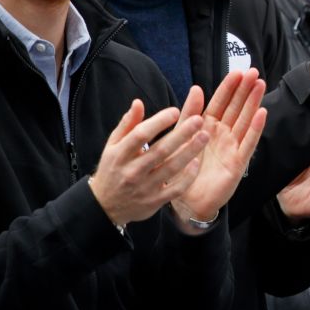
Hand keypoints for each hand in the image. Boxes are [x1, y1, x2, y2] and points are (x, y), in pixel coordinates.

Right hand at [90, 100, 209, 226]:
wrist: (105, 206)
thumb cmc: (112, 170)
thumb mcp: (113, 146)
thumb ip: (127, 124)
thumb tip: (138, 103)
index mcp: (120, 155)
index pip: (140, 135)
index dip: (158, 122)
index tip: (175, 111)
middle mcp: (132, 171)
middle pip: (160, 150)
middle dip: (181, 134)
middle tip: (198, 120)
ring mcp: (144, 188)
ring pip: (171, 168)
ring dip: (189, 152)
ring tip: (204, 136)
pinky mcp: (154, 201)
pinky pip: (175, 189)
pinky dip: (187, 176)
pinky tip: (197, 162)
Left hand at [171, 69, 267, 223]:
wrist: (185, 200)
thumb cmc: (182, 168)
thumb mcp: (181, 137)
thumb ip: (189, 113)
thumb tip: (196, 88)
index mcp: (207, 126)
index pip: (220, 102)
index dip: (229, 87)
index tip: (237, 71)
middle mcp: (222, 134)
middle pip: (236, 107)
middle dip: (244, 90)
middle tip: (253, 72)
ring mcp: (232, 147)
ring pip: (244, 120)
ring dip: (253, 103)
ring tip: (260, 85)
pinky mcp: (238, 163)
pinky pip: (248, 143)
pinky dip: (254, 129)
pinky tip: (261, 113)